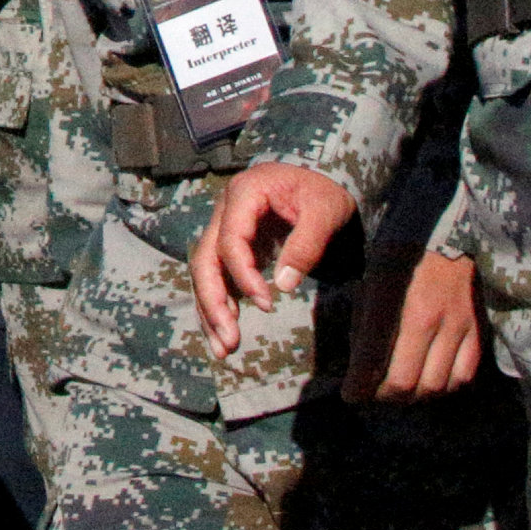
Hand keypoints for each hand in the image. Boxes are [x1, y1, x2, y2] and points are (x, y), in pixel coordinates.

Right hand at [190, 161, 355, 358]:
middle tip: (229, 341)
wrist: (323, 180)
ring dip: (210, 310)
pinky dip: (219, 304)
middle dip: (213, 302)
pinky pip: (217, 276)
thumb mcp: (325, 211)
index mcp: (244, 193)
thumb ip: (306, 245)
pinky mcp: (232, 246)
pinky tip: (226, 332)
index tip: (266, 305)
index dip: (243, 276)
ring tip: (224, 349)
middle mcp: (225, 209)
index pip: (230, 240)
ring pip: (205, 272)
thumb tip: (283, 286)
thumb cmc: (325, 192)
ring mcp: (224, 227)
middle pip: (205, 259)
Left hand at [344, 250, 483, 403]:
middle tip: (373, 393)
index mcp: (393, 297)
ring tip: (399, 390)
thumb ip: (366, 322)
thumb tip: (360, 365)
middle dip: (382, 396)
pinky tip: (430, 380)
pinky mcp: (478, 328)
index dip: (358, 388)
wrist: (449, 223)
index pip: (372, 360)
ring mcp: (457, 324)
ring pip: (434, 386)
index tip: (350, 395)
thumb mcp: (372, 277)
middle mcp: (428, 315)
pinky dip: (443, 387)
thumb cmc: (401, 248)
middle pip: (405, 383)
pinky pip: (462, 376)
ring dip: (412, 396)